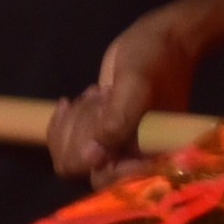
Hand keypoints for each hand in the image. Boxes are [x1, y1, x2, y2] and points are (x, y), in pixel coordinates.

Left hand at [48, 11, 195, 176]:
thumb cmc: (154, 62)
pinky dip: (62, 121)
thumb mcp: (136, 86)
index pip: (106, 181)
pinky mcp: (97, 137)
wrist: (161, 42)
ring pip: (68, 154)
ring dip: (74, 120)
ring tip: (98, 95)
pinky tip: (72, 101)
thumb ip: (118, 122)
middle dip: (81, 128)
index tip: (102, 114)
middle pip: (79, 167)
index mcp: (150, 157)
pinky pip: (64, 144)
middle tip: (102, 98)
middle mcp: (131, 161)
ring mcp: (112, 150)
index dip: (91, 154)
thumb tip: (92, 158)